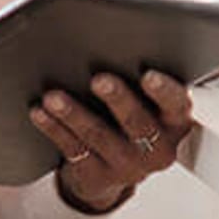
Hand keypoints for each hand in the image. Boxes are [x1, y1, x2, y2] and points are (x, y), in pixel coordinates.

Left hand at [29, 70, 193, 213]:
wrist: (116, 167)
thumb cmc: (134, 120)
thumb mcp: (152, 105)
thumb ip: (145, 82)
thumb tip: (120, 42)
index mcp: (175, 123)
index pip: (177, 105)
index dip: (164, 91)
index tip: (148, 76)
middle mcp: (157, 148)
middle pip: (136, 122)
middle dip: (117, 99)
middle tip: (99, 80)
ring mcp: (127, 166)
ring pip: (98, 135)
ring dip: (74, 113)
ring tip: (54, 97)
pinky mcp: (98, 176)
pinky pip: (73, 150)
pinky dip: (54, 128)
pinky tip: (42, 112)